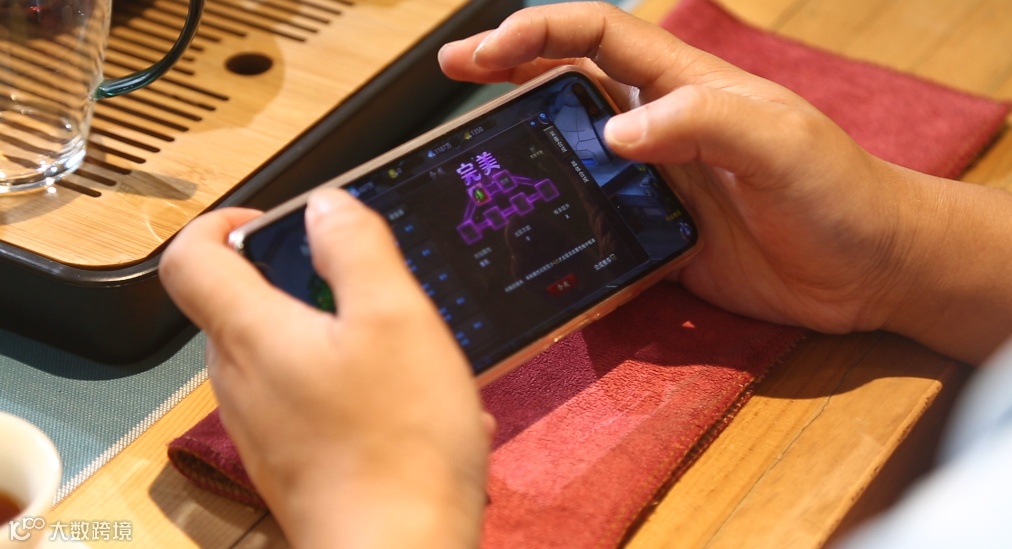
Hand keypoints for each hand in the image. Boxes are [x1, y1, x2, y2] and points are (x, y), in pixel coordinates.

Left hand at [160, 189, 488, 547]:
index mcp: (249, 334)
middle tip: (370, 292)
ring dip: (339, 339)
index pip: (190, 258)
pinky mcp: (289, 461)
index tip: (276, 224)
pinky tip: (409, 410)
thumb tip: (325, 206)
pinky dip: (350, 389)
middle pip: (244, 304)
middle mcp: (239, 381)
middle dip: (302, 282)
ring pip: (286, 354)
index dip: (223, 223)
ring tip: (406, 358)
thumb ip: (356, 249)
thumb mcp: (395, 318)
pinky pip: (309, 401)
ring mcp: (261, 427)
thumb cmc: (397, 437)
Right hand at [439, 3, 1011, 362]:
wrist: (867, 269)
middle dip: (508, 69)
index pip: (598, 35)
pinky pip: (592, 219)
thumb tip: (614, 131)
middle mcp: (661, 127)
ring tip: (472, 148)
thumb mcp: (779, 141)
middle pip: (568, 82)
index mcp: (685, 85)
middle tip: (455, 72)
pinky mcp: (656, 235)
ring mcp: (655, 181)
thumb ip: (703, 122)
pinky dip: (555, 218)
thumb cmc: (838, 191)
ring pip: (571, 150)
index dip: (540, 30)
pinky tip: (527, 228)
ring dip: (522, 141)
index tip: (490, 46)